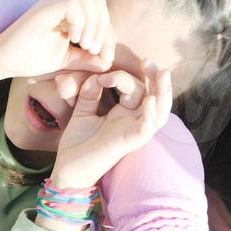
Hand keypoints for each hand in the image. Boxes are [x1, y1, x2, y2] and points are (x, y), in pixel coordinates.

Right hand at [0, 0, 114, 78]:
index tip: (104, 57)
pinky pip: (74, 4)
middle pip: (98, 3)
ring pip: (89, 0)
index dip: (108, 35)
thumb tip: (107, 63)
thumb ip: (85, 60)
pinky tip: (74, 39)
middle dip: (103, 28)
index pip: (100, 14)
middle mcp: (63, 5)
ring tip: (85, 46)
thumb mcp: (64, 61)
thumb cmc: (28, 59)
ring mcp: (54, 4)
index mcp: (69, 15)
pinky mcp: (46, 8)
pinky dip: (81, 22)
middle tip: (94, 51)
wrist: (1, 60)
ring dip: (93, 24)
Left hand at [49, 62, 172, 191]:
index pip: (135, 88)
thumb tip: (95, 77)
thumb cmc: (77, 144)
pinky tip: (149, 101)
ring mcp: (132, 132)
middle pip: (154, 95)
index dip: (121, 77)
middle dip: (155, 77)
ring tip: (163, 74)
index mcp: (123, 112)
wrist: (67, 170)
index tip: (101, 76)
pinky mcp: (129, 143)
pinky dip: (150, 115)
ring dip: (163, 92)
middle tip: (148, 60)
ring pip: (159, 111)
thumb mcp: (82, 112)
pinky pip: (147, 129)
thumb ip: (89, 94)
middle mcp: (132, 121)